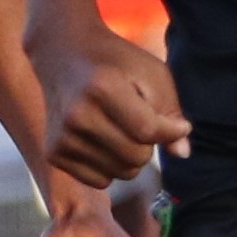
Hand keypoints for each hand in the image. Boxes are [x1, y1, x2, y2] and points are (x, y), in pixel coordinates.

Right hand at [29, 28, 191, 188]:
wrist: (63, 54)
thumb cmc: (116, 63)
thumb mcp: (152, 74)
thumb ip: (171, 112)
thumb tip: (182, 154)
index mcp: (101, 88)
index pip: (149, 131)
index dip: (172, 131)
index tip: (180, 125)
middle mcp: (76, 116)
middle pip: (136, 157)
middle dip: (150, 145)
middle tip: (142, 123)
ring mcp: (61, 137)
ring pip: (121, 173)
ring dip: (131, 157)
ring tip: (121, 130)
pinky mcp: (54, 153)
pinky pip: (100, 181)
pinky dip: (110, 167)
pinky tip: (104, 141)